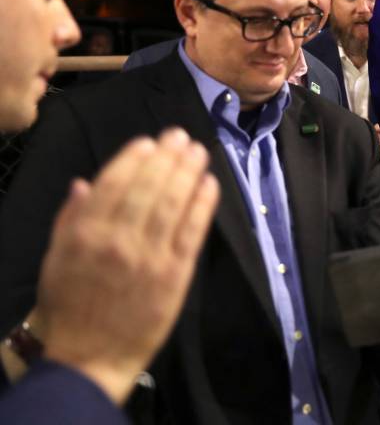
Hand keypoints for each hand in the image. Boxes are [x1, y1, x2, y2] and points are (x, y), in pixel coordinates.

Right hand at [36, 128, 218, 403]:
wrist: (88, 357)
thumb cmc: (69, 305)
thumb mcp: (55, 259)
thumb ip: (70, 218)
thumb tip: (85, 182)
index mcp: (86, 234)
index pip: (114, 184)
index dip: (134, 159)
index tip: (148, 142)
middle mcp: (119, 240)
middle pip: (149, 188)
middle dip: (167, 158)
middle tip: (180, 137)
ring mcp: (151, 257)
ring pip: (173, 204)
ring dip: (188, 173)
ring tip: (197, 151)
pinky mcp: (176, 274)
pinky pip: (192, 231)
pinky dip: (202, 204)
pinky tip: (209, 183)